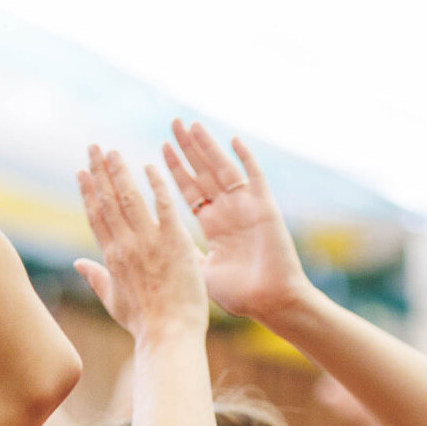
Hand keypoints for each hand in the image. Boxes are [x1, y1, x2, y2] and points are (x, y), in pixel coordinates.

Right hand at [74, 147, 207, 346]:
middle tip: (94, 147)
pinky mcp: (175, 243)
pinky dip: (156, 186)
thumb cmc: (144, 323)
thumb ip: (96, 277)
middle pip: (107, 200)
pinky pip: (164, 207)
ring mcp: (149, 242)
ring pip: (129, 198)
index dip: (87, 191)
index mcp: (111, 257)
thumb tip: (79, 264)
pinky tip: (151, 167)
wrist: (168, 335)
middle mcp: (126, 245)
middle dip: (99, 172)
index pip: (96, 216)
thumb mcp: (113, 300)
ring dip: (120, 171)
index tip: (81, 171)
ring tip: (113, 151)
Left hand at [162, 121, 311, 325]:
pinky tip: (233, 139)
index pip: (191, 190)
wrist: (272, 302)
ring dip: (208, 146)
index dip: (177, 169)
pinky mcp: (266, 208)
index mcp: (215, 227)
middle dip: (188, 149)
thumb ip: (181, 250)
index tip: (162, 148)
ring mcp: (248, 208)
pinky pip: (255, 178)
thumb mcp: (200, 269)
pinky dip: (246, 158)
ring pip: (224, 169)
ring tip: (192, 124)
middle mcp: (230, 212)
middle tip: (173, 122)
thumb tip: (154, 244)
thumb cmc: (240, 295)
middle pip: (205, 173)